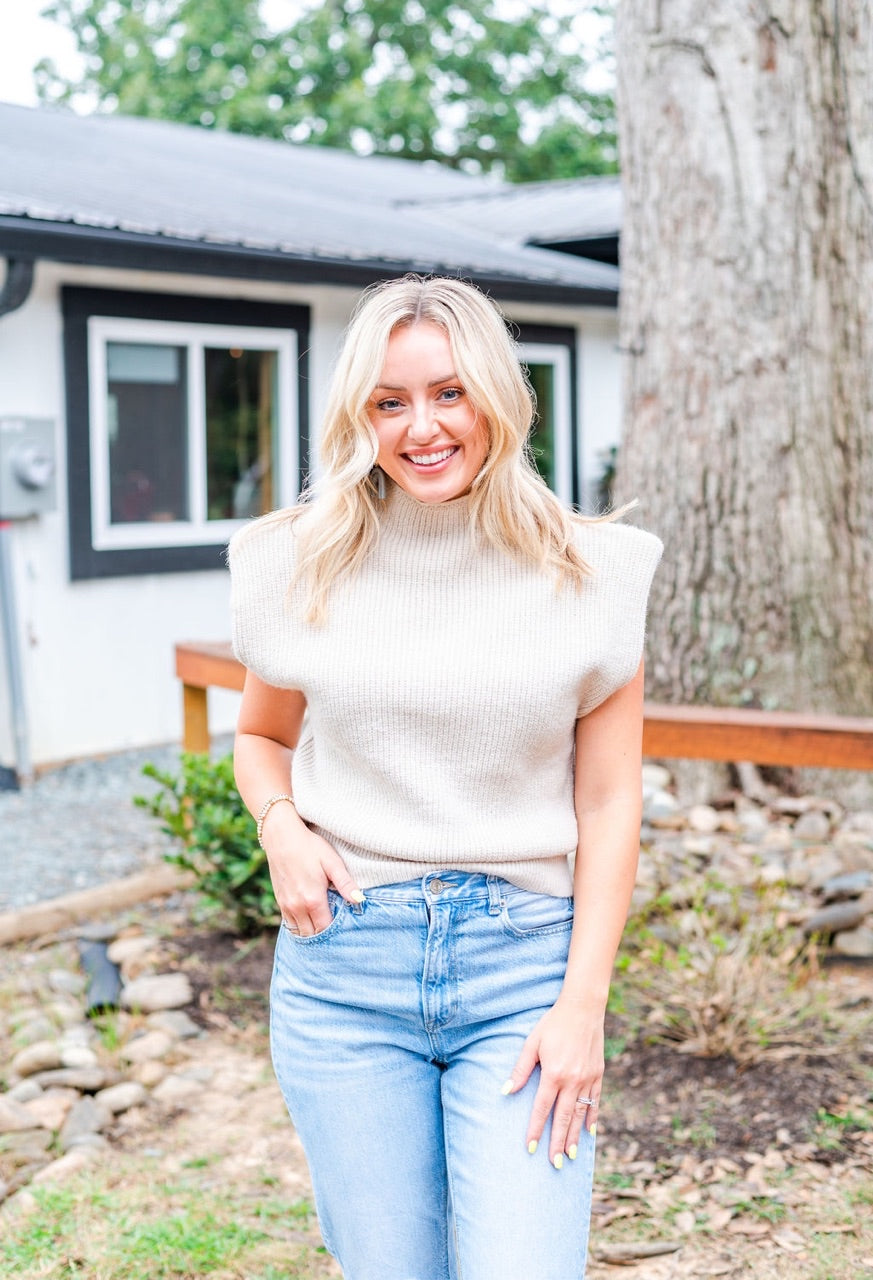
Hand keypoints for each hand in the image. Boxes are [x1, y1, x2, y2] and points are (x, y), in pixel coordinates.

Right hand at [261, 805, 363, 935]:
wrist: (281, 837)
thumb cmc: (310, 847)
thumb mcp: (332, 862)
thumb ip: (346, 883)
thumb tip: (360, 900)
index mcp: (313, 900)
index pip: (326, 929)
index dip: (337, 933)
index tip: (347, 931)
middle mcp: (297, 907)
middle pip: (312, 935)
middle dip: (324, 937)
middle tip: (338, 934)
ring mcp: (286, 906)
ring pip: (299, 932)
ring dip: (311, 933)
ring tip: (325, 930)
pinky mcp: (280, 902)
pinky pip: (290, 924)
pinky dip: (300, 927)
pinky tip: (311, 922)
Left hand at [502, 996, 603, 1167]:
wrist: (583, 1007)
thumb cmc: (553, 1023)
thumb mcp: (532, 1043)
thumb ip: (520, 1069)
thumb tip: (505, 1091)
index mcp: (553, 1074)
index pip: (541, 1109)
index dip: (535, 1130)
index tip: (530, 1148)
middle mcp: (572, 1080)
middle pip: (563, 1118)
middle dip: (557, 1143)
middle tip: (554, 1164)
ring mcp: (588, 1079)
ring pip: (580, 1114)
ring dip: (575, 1137)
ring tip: (570, 1156)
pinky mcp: (598, 1074)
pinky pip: (595, 1101)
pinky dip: (592, 1118)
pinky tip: (589, 1132)